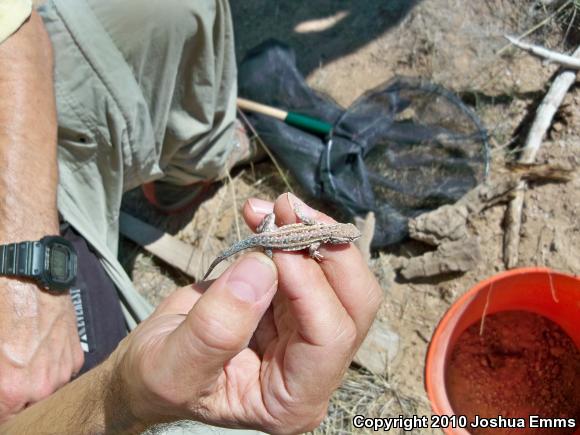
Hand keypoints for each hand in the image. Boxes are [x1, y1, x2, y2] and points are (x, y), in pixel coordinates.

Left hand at [0, 279, 83, 420]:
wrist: (29, 280)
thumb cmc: (1, 310)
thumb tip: (1, 393)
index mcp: (11, 390)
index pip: (6, 421)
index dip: (2, 410)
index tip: (1, 400)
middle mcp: (42, 387)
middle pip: (27, 407)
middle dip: (17, 396)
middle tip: (11, 373)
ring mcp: (63, 371)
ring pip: (47, 390)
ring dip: (36, 382)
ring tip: (25, 358)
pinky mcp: (76, 355)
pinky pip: (62, 372)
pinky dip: (52, 366)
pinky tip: (41, 347)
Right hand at [115, 193, 382, 433]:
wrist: (152, 362)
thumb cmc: (158, 377)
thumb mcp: (172, 366)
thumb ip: (215, 328)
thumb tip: (262, 267)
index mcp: (294, 401)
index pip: (329, 339)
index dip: (310, 285)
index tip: (274, 244)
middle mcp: (315, 369)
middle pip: (355, 303)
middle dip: (327, 250)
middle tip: (287, 212)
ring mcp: (311, 333)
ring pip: (341, 276)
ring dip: (311, 232)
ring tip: (272, 207)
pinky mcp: (298, 304)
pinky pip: (313, 262)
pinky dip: (295, 232)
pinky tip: (267, 214)